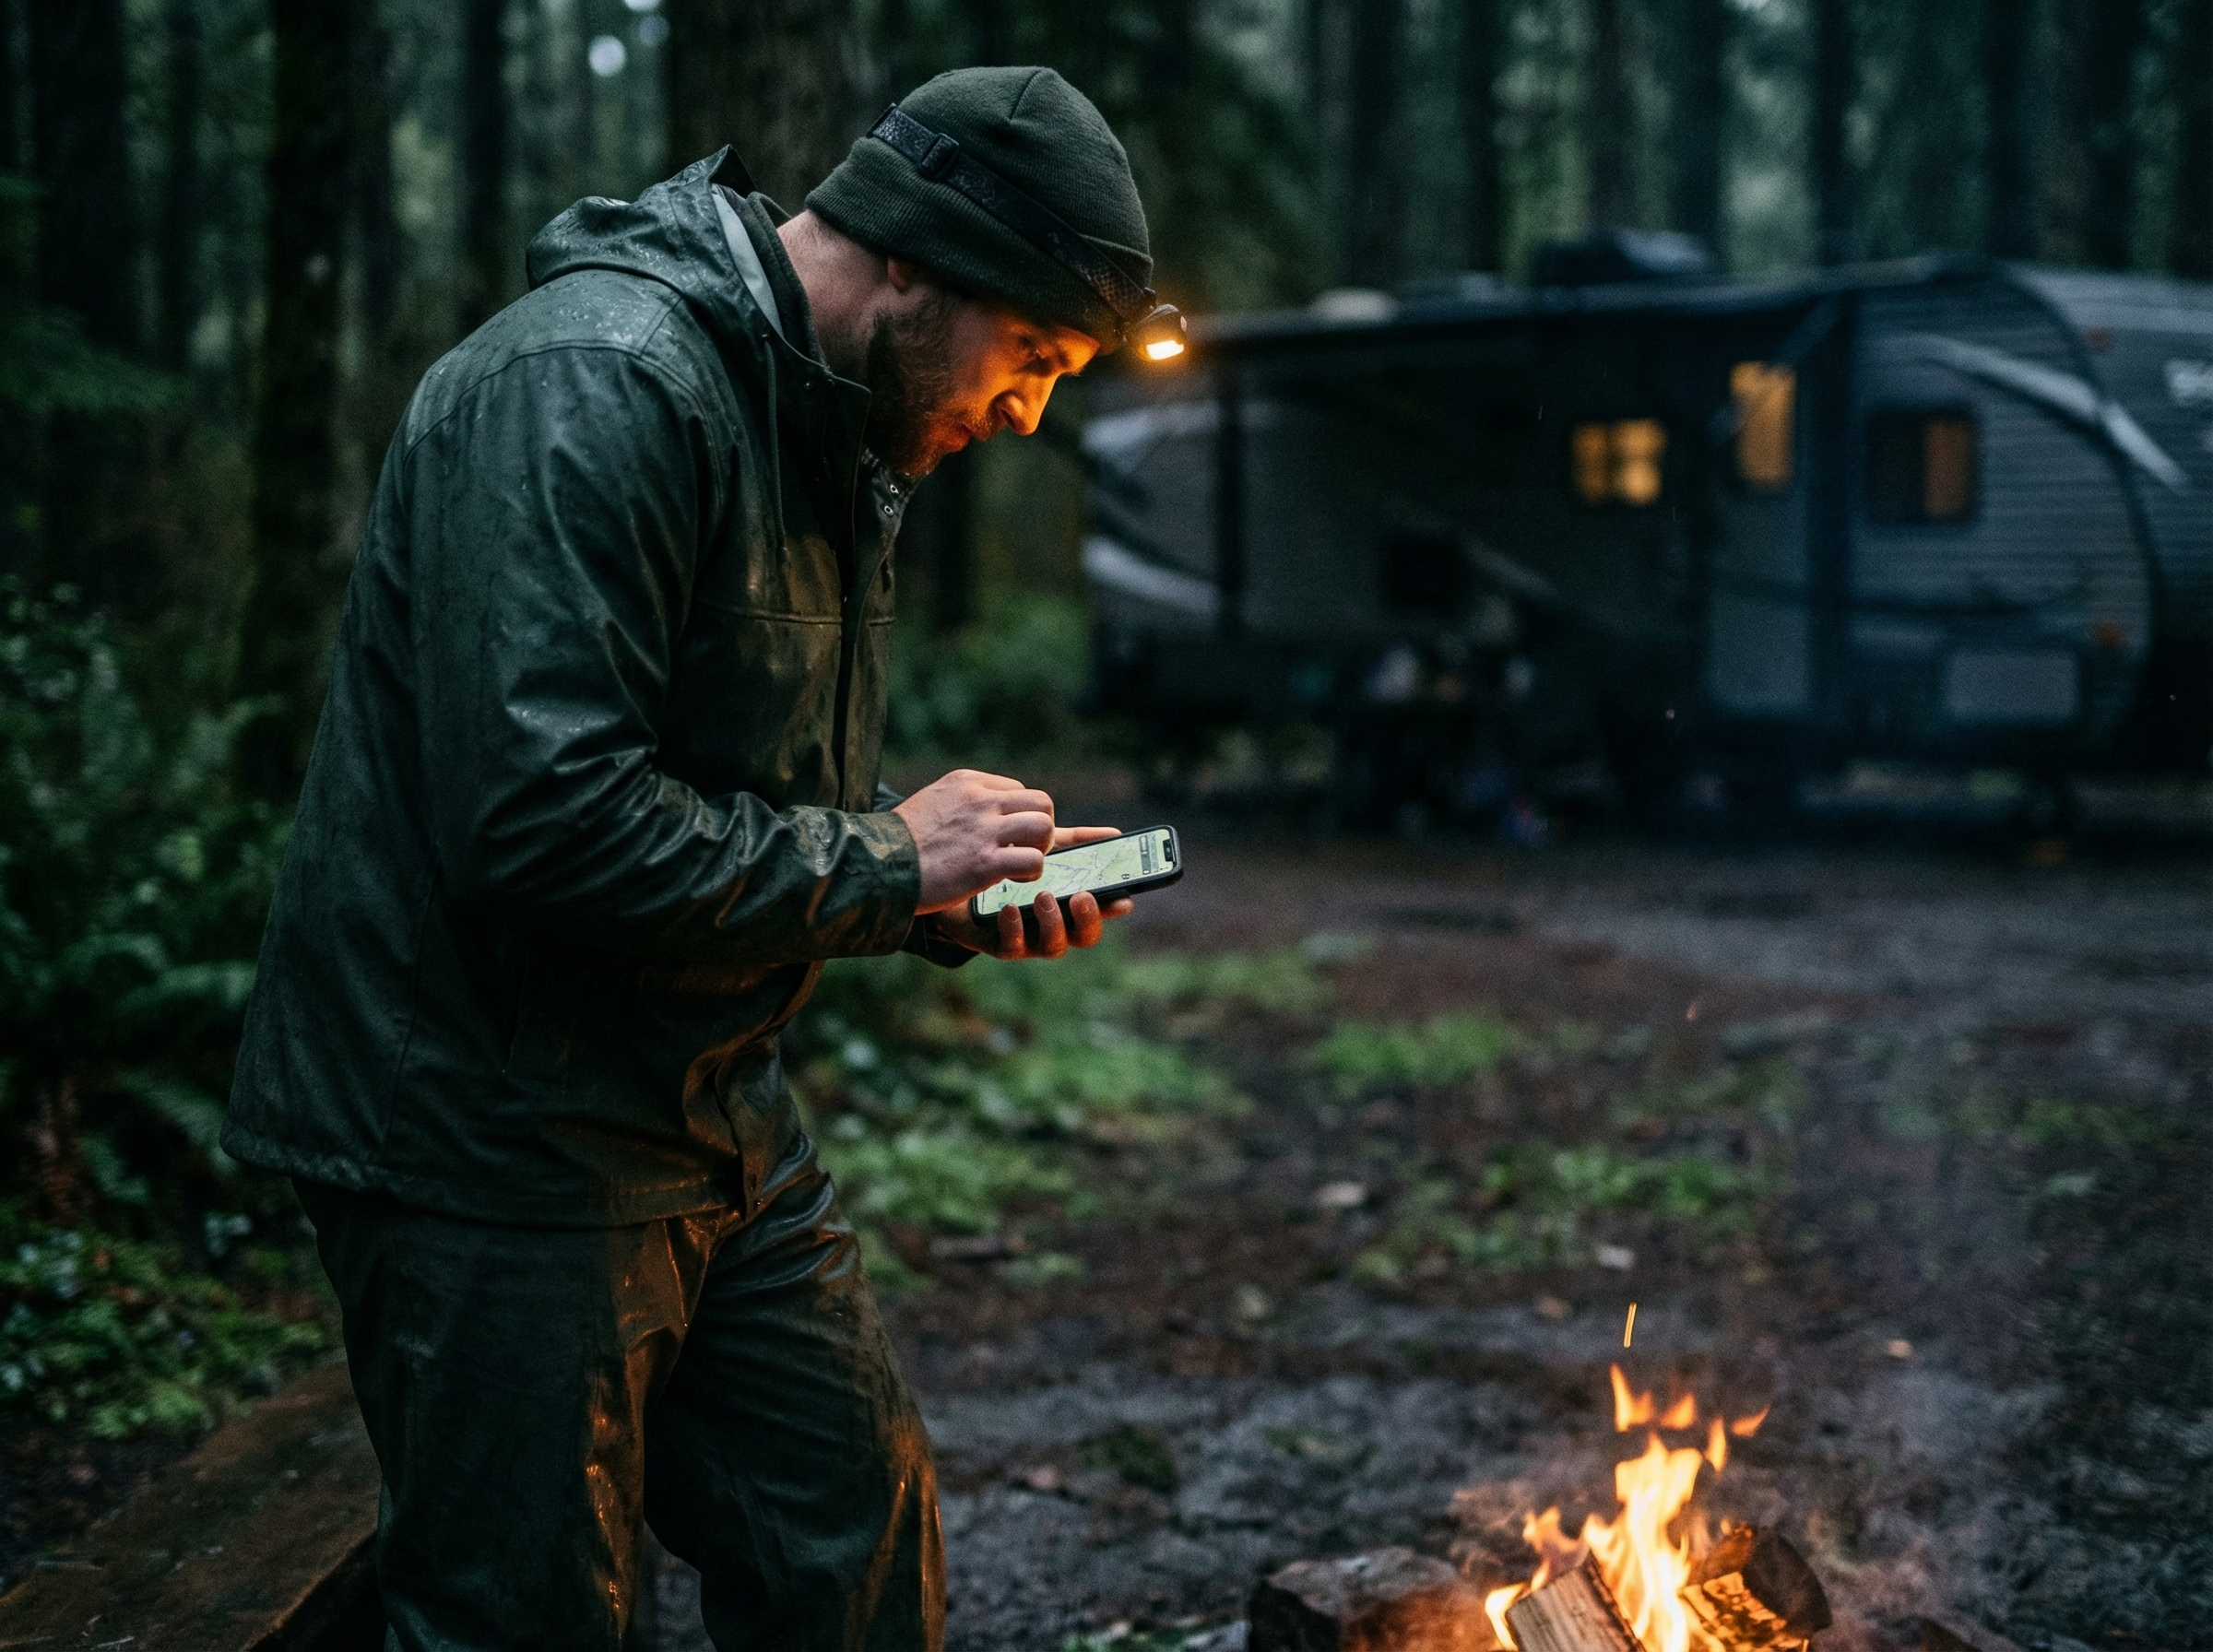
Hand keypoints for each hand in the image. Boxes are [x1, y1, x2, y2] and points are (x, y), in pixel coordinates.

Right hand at [893, 769, 1057, 912]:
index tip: (1005, 836)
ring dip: (1040, 849)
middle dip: (1040, 828)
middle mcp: (980, 800)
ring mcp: (984, 830)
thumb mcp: (932, 801)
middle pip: (1042, 803)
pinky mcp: (985, 863)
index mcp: (967, 782)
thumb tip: (988, 811)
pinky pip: (1034, 860)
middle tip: (1024, 848)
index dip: (1018, 816)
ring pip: (1045, 826)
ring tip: (1021, 864)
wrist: (876, 866)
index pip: (1018, 790)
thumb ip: (963, 802)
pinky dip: (1032, 872)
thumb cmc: (901, 841)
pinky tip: (1014, 880)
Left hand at [921, 824, 1135, 960]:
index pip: (1101, 912)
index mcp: (1069, 903)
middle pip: (1083, 936)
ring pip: (1052, 946)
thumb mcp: (1041, 850)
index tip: (1124, 898)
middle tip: (1082, 896)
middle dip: (1087, 919)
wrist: (953, 875)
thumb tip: (1114, 834)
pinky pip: (1011, 946)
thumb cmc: (1007, 864)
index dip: (1114, 908)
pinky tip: (1009, 908)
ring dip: (1053, 922)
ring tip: (1043, 896)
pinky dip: (1014, 928)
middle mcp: (1053, 924)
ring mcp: (1028, 937)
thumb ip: (1075, 843)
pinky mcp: (997, 943)